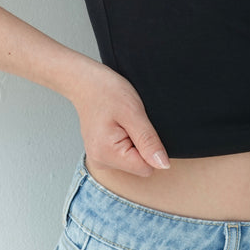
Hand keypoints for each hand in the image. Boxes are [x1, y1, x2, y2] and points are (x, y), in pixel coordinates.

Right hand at [69, 60, 170, 176]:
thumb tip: (163, 165)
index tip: (140, 128)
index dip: (150, 148)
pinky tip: (118, 124)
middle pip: (138, 165)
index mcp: (107, 154)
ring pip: (132, 160)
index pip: (146, 168)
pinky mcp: (101, 152)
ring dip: (133, 141)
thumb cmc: (107, 91)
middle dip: (141, 144)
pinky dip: (126, 140)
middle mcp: (100, 161)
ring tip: (123, 121)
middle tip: (130, 122)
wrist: (85, 81)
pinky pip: (123, 154)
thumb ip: (148, 141)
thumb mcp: (133, 112)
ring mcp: (98, 158)